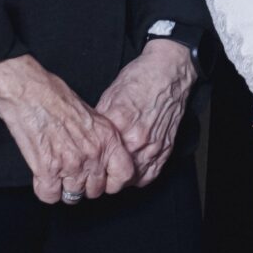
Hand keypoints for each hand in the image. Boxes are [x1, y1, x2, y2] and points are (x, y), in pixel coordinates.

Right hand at [0, 55, 136, 204]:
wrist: (28, 91)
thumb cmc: (55, 96)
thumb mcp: (92, 115)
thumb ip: (100, 139)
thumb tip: (102, 157)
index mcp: (107, 138)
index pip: (124, 174)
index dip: (113, 181)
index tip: (103, 179)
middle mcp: (93, 154)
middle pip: (95, 191)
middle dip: (83, 185)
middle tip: (72, 172)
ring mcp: (71, 164)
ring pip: (73, 197)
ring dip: (63, 187)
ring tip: (56, 171)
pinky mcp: (47, 170)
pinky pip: (50, 196)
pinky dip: (45, 189)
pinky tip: (43, 174)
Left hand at [95, 40, 195, 186]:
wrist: (167, 73)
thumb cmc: (140, 79)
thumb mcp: (109, 95)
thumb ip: (99, 120)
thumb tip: (88, 136)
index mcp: (119, 123)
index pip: (98, 155)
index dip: (89, 162)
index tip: (85, 163)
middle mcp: (137, 138)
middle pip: (112, 171)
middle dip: (103, 173)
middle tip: (96, 171)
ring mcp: (153, 146)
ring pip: (131, 179)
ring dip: (120, 179)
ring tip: (111, 173)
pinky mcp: (165, 149)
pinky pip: (149, 175)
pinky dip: (138, 177)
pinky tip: (130, 171)